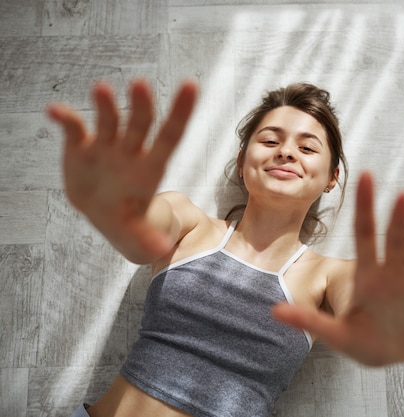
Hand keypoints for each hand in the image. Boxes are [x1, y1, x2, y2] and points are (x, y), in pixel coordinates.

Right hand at [47, 79, 197, 261]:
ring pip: (109, 120)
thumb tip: (162, 252)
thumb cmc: (129, 218)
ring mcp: (106, 146)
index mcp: (151, 167)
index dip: (180, 112)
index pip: (171, 135)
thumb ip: (148, 238)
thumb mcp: (139, 232)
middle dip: (141, 106)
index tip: (190, 85)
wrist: (105, 214)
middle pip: (140, 124)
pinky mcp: (81, 148)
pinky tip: (54, 112)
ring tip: (102, 90)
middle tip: (141, 86)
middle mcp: (131, 150)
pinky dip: (65, 119)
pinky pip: (74, 130)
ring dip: (105, 105)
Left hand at [273, 172, 403, 365]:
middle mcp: (392, 268)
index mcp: (367, 273)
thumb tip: (273, 311)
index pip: (365, 232)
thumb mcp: (335, 335)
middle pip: (396, 237)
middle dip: (399, 218)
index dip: (365, 206)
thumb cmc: (362, 342)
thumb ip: (308, 320)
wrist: (392, 355)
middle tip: (403, 196)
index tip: (365, 175)